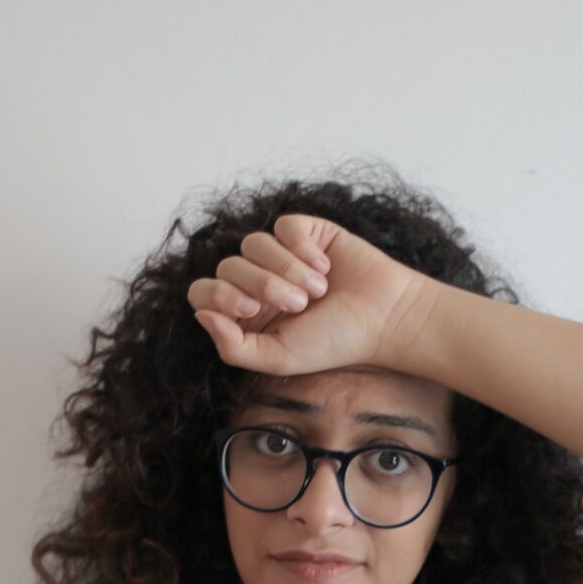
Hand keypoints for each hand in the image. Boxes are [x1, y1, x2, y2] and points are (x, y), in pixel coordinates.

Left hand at [187, 213, 438, 379]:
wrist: (382, 317)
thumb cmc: (334, 341)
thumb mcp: (278, 356)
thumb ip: (232, 347)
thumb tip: (200, 315)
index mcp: (246, 314)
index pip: (203, 292)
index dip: (219, 294)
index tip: (252, 308)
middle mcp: (258, 281)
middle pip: (228, 265)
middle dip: (263, 285)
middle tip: (299, 305)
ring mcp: (280, 254)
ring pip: (253, 243)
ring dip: (287, 268)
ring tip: (318, 290)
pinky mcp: (305, 233)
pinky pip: (284, 226)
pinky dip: (302, 248)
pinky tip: (326, 267)